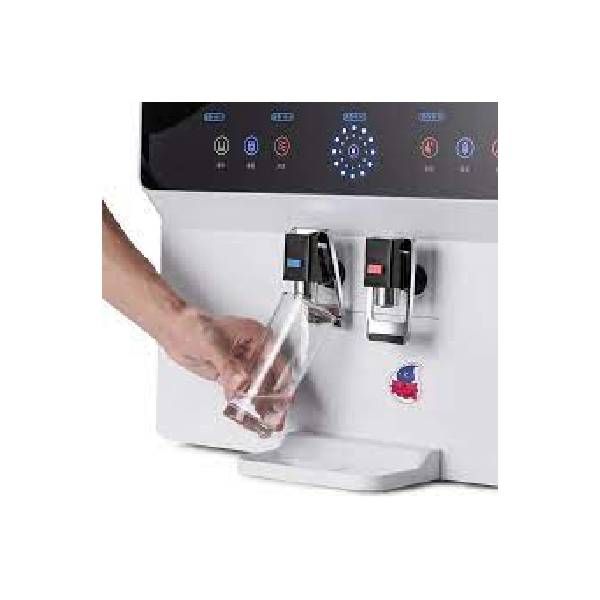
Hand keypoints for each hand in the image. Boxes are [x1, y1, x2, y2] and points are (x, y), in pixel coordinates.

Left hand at [164, 308, 292, 432]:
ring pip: (256, 387)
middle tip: (272, 415)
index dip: (281, 381)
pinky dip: (242, 403)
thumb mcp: (213, 344)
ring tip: (262, 420)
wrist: (174, 331)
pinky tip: (245, 414)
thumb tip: (241, 379)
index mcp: (257, 337)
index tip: (282, 399)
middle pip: (269, 378)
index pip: (276, 362)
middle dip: (270, 398)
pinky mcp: (231, 375)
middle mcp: (253, 351)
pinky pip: (241, 391)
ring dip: (258, 403)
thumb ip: (227, 364)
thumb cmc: (194, 325)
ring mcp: (242, 364)